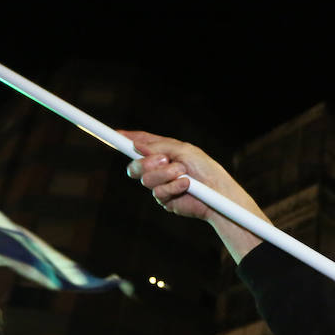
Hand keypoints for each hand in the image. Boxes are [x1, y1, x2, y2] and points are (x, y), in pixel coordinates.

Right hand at [120, 130, 269, 261]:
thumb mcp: (184, 150)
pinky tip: (186, 185)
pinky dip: (172, 187)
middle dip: (145, 162)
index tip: (116, 135)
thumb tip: (136, 145)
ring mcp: (161, 184)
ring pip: (145, 179)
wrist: (218, 193)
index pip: (142, 143)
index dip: (127, 139)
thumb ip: (159, 146)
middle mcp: (160, 168)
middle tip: (163, 160)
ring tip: (182, 173)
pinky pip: (158, 192)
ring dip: (164, 174)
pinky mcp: (165, 199)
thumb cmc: (205, 168)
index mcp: (164, 151)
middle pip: (135, 165)